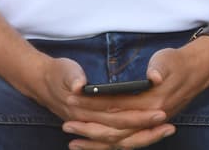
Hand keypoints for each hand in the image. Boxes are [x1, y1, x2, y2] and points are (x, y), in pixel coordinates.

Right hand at [16, 55, 168, 148]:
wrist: (40, 82)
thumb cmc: (57, 72)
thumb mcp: (64, 69)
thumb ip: (72, 76)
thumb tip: (78, 85)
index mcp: (83, 108)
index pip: (116, 115)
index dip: (137, 116)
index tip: (158, 112)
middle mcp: (88, 121)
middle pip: (121, 131)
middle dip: (146, 128)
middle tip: (169, 123)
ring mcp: (90, 125)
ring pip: (119, 139)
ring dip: (143, 136)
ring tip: (166, 130)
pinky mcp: (93, 125)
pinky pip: (114, 139)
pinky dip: (131, 139)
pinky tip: (148, 136)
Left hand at [64, 41, 208, 148]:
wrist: (199, 70)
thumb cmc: (179, 62)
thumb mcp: (168, 59)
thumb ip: (160, 68)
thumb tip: (153, 76)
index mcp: (153, 102)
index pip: (118, 107)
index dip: (95, 105)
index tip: (75, 101)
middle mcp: (150, 118)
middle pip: (115, 130)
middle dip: (89, 128)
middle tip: (66, 124)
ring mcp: (150, 124)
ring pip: (119, 140)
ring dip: (95, 142)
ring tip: (73, 142)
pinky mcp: (147, 126)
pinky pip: (126, 141)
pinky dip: (107, 145)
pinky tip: (93, 144)